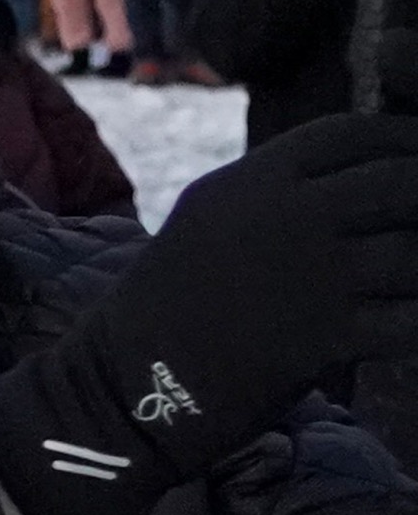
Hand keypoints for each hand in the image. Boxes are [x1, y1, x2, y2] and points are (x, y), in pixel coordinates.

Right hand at [0, 113, 417, 514]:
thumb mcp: (208, 218)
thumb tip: (355, 177)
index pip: (350, 134)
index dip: (400, 138)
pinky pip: (411, 322)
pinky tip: (409, 324)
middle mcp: (286, 217)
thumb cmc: (169, 301)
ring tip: (412, 278)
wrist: (126, 380)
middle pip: (400, 183)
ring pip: (414, 252)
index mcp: (251, 181)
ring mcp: (310, 277)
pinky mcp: (326, 337)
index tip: (416, 154)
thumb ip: (274, 191)